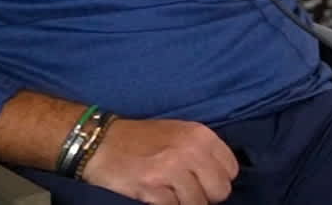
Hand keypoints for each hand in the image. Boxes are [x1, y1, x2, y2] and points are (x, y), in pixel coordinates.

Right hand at [78, 117, 237, 204]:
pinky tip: (157, 198)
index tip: (203, 182)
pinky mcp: (152, 188)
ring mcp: (171, 170)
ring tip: (169, 193)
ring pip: (199, 204)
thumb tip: (222, 177)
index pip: (231, 170)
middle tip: (186, 192)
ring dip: (185, 203)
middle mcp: (190, 150)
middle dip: (206, 196)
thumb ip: (203, 151)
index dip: (218, 180)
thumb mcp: (179, 133)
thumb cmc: (141, 139)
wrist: (100, 142)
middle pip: (221, 191)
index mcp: (201, 135)